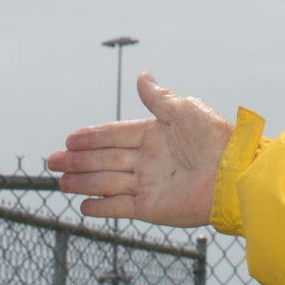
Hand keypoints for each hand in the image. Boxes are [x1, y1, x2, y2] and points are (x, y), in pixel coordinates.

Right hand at [48, 72, 235, 227]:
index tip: (69, 138)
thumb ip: (158, 98)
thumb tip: (141, 76)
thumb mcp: (184, 109)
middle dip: (78, 159)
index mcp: (156, 134)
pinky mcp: (151, 207)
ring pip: (106, 182)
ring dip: (83, 181)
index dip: (92, 136)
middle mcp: (149, 160)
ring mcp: (149, 184)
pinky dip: (101, 208)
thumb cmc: (214, 138)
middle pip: (105, 159)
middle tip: (52, 160)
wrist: (231, 174)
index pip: (116, 134)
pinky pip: (119, 207)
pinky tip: (83, 206)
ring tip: (60, 181)